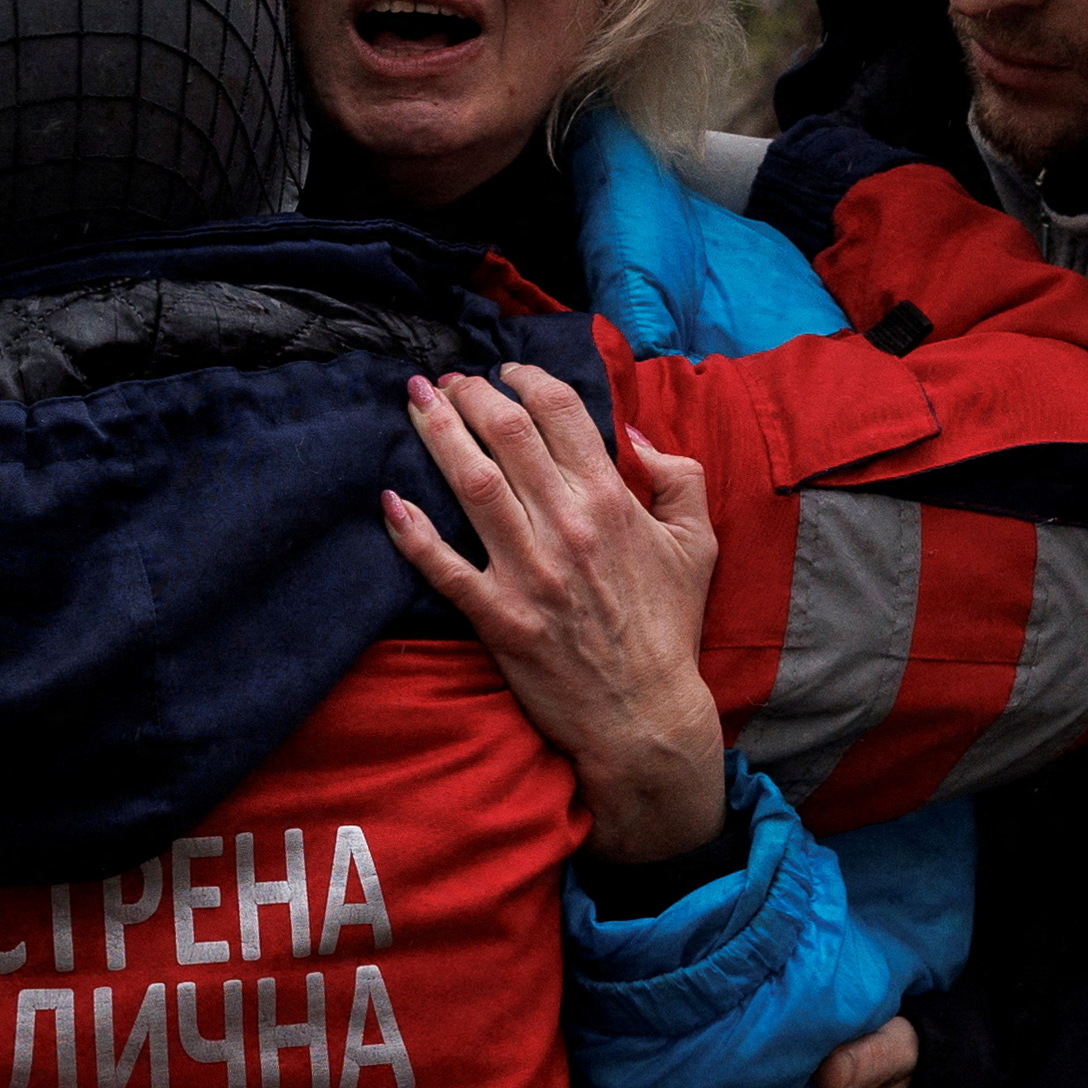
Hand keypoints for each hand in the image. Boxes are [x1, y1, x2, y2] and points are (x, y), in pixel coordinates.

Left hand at [383, 364, 729, 864]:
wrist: (645, 715)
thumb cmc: (668, 627)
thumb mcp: (698, 545)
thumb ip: (679, 478)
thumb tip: (636, 433)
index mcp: (614, 502)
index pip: (561, 413)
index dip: (527, 379)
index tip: (505, 372)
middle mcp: (568, 527)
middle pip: (508, 436)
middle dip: (472, 395)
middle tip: (449, 381)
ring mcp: (530, 572)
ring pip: (472, 484)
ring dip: (438, 434)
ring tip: (416, 402)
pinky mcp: (499, 617)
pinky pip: (444, 568)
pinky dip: (412, 533)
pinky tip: (389, 500)